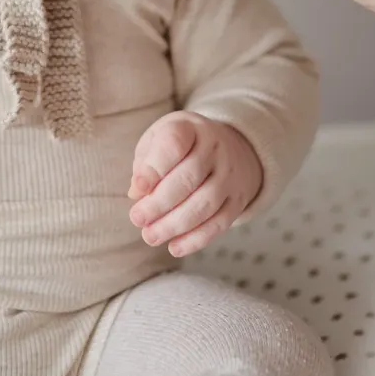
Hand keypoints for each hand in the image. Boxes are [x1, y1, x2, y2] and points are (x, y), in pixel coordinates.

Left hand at [128, 111, 262, 257]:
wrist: (231, 147)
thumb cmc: (182, 145)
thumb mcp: (159, 139)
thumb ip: (145, 162)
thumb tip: (136, 193)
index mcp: (191, 128)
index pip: (174, 144)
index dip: (155, 167)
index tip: (137, 187)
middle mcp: (215, 148)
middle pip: (189, 178)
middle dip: (160, 203)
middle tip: (137, 218)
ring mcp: (230, 175)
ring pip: (205, 204)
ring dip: (175, 224)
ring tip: (150, 235)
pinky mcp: (237, 200)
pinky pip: (219, 223)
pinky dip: (196, 239)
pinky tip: (174, 247)